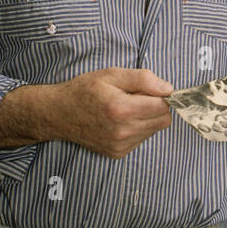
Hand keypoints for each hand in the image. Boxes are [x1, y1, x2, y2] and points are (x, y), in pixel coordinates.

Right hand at [0, 67, 172, 158]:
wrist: (58, 114)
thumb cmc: (84, 90)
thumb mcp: (112, 74)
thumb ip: (143, 79)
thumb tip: (168, 89)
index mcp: (121, 109)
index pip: (164, 107)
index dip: (165, 96)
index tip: (156, 89)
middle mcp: (122, 131)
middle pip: (163, 120)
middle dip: (158, 107)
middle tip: (139, 97)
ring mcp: (120, 145)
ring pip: (154, 130)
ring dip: (148, 118)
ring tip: (126, 108)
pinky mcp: (117, 153)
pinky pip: (141, 139)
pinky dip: (138, 128)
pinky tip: (121, 120)